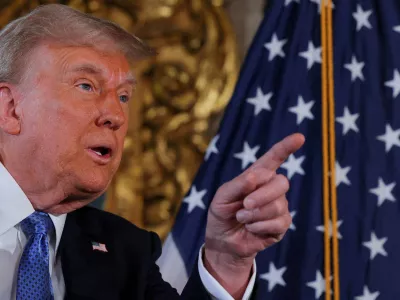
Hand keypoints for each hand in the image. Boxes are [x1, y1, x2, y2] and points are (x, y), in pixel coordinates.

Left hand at [203, 133, 304, 297]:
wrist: (222, 240)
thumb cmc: (222, 213)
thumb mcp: (222, 197)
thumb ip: (238, 185)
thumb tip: (256, 175)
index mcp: (257, 176)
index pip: (274, 158)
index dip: (286, 147)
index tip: (299, 137)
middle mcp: (271, 188)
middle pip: (281, 183)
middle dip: (262, 195)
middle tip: (244, 205)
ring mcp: (279, 206)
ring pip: (278, 205)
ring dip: (255, 214)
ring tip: (242, 218)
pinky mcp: (282, 224)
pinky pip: (278, 222)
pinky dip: (259, 226)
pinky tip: (251, 228)